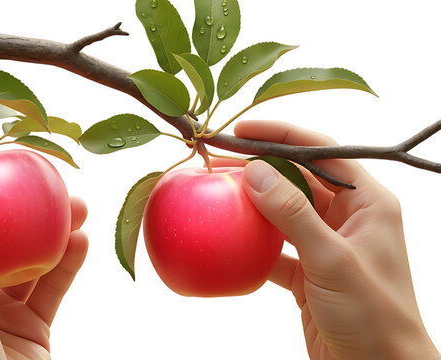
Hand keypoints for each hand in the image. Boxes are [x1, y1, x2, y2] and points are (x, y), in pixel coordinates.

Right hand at [232, 120, 439, 358]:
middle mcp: (348, 217)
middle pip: (298, 178)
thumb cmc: (373, 317)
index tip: (241, 130)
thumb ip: (293, 215)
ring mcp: (326, 244)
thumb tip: (254, 171)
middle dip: (260, 168)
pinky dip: (251, 245)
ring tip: (216, 193)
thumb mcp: (332, 261)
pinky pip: (274, 247)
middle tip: (218, 160)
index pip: (322, 152)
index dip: (281, 135)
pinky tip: (228, 241)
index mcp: (368, 203)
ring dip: (252, 205)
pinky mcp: (308, 271)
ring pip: (283, 212)